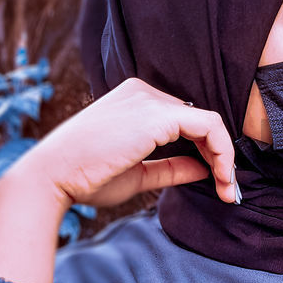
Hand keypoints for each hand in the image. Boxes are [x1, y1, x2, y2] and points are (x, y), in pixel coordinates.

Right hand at [9, 77, 237, 209]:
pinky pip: (208, 126)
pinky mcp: (157, 114)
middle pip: (198, 121)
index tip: (218, 184)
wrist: (52, 178)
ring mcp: (150, 99)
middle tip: (229, 191)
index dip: (206, 152)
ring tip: (228, 189)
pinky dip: (222, 152)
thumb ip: (172, 168)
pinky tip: (222, 177)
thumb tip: (204, 169)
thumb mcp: (139, 173)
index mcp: (135, 101)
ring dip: (225, 158)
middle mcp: (143, 92)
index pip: (184, 122)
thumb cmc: (86, 178)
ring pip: (209, 123)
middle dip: (220, 157)